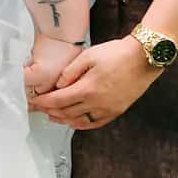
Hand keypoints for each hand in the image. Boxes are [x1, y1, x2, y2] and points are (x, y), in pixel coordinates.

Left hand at [28, 36, 159, 129]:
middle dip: (49, 111)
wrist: (144, 58)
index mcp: (87, 89)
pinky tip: (74, 121)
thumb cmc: (117, 53)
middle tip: (38, 109)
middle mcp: (96, 103)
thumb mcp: (89, 55)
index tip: (33, 102)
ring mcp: (107, 110)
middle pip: (66, 112)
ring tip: (52, 116)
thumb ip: (70, 72)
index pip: (58, 100)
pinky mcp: (116, 111)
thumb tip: (58, 85)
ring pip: (79, 121)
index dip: (43, 102)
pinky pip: (94, 123)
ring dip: (63, 119)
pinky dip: (80, 124)